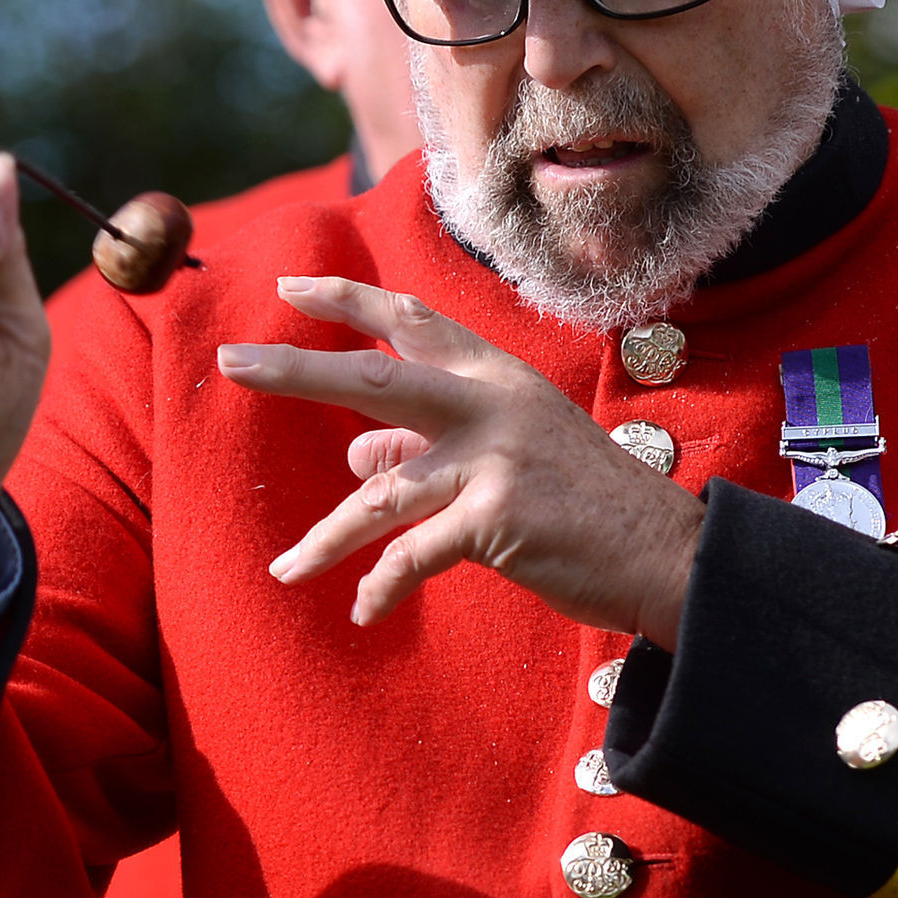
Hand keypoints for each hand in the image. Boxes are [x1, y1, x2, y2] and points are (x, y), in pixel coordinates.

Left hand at [218, 278, 702, 644]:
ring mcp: (493, 459)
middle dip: (296, 369)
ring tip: (287, 569)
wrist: (666, 553)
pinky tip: (364, 611)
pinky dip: (382, 587)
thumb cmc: (584, 503)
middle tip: (231, 361)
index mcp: (495, 377)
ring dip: (327, 538)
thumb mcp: (510, 452)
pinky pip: (413, 555)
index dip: (347, 300)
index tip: (288, 287)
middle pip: (374, 377)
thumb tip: (356, 455)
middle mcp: (490, 404)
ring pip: (380, 492)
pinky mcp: (496, 519)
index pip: (411, 320)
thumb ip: (430, 447)